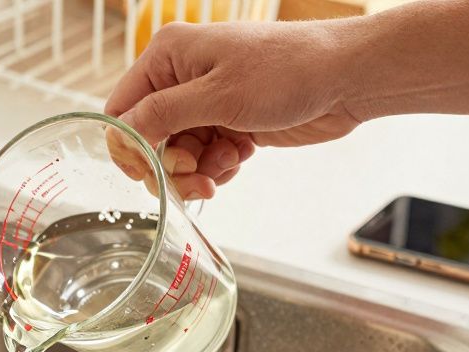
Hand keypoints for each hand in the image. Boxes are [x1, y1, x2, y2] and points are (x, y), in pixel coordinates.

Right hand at [106, 20, 361, 198]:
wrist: (346, 78)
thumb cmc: (288, 69)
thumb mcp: (217, 95)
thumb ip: (163, 115)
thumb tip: (122, 135)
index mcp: (169, 56)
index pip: (123, 108)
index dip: (128, 145)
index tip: (145, 173)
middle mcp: (183, 78)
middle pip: (150, 139)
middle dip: (170, 166)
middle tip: (194, 177)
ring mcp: (208, 102)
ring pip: (179, 154)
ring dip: (198, 170)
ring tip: (226, 166)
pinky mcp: (230, 123)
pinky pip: (205, 158)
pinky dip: (218, 166)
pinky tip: (240, 158)